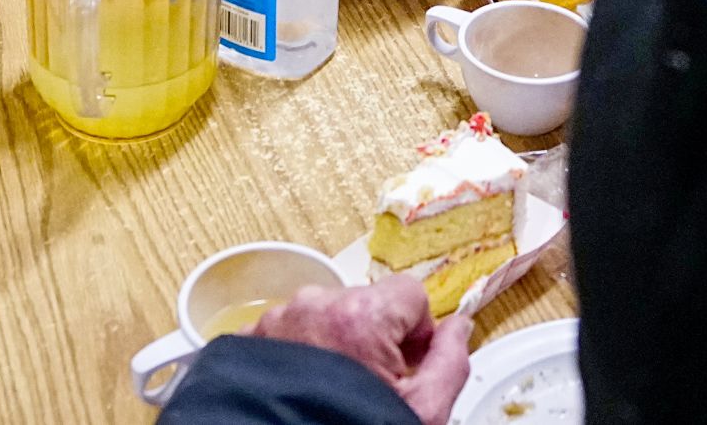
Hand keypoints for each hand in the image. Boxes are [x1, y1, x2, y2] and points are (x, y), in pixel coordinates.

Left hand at [250, 279, 470, 424]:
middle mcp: (313, 307)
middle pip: (366, 304)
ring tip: (333, 393)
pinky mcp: (248, 342)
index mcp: (361, 315)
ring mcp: (275, 323)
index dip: (417, 334)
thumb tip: (458, 329)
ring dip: (335, 346)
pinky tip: (304, 391)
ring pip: (325, 318)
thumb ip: (450, 362)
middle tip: (370, 387)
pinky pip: (288, 332)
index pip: (409, 293)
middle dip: (373, 339)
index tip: (407, 367)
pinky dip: (298, 355)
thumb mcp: (423, 413)